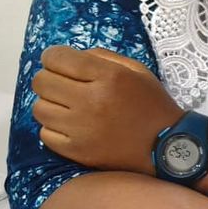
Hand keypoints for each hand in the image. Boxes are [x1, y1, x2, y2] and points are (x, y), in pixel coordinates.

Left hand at [32, 46, 181, 173]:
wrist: (168, 147)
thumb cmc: (152, 105)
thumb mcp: (137, 71)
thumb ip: (103, 58)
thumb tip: (71, 57)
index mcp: (108, 77)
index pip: (56, 58)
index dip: (54, 57)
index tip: (60, 62)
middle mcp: (91, 101)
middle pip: (41, 81)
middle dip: (50, 79)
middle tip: (64, 86)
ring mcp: (82, 128)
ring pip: (39, 108)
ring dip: (51, 104)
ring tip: (68, 108)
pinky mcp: (78, 151)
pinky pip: (45, 133)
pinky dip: (54, 128)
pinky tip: (72, 127)